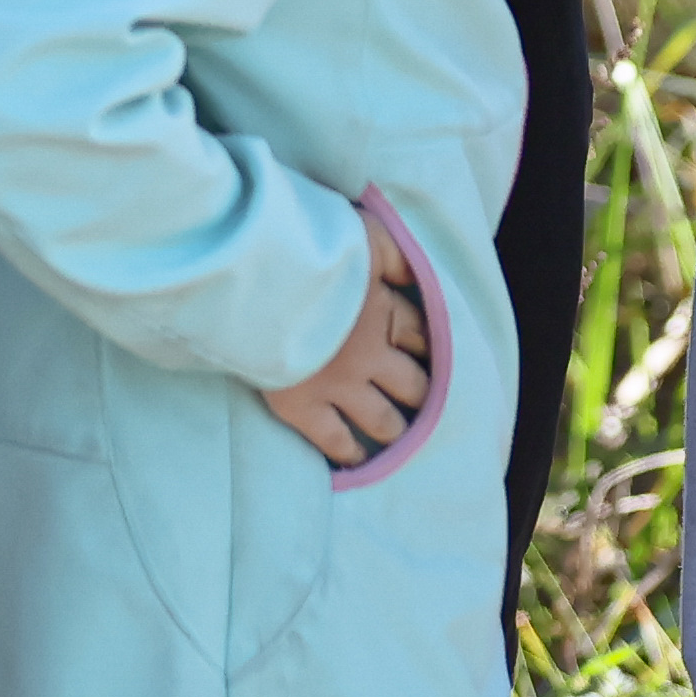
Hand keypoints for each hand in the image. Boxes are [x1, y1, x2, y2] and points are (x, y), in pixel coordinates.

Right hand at [258, 206, 434, 466]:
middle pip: (414, 386)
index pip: (425, 337)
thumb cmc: (311, 249)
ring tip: (399, 437)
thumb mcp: (365, 236)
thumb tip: (418, 273)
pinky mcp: (303, 407)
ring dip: (395, 430)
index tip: (434, 354)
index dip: (432, 346)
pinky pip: (336, 441)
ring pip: (383, 421)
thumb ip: (395, 254)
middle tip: (426, 404)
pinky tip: (357, 460)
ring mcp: (338, 387)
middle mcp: (371, 357)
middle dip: (422, 394)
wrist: (260, 279)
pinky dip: (349, 453)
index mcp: (386, 313)